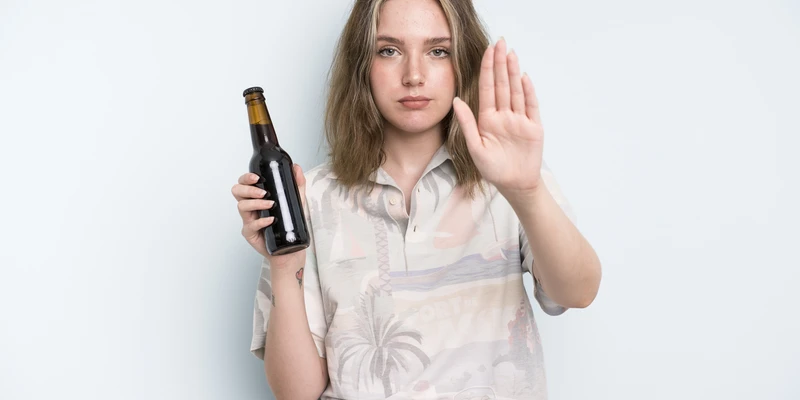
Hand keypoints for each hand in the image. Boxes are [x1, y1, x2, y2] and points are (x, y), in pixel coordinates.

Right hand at [231, 164, 306, 268]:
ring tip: (271, 204)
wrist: (289, 248)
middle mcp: (249, 207)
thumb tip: (296, 167)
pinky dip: (260, 221)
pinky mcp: (250, 233)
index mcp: (256, 197)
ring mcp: (248, 220)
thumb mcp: (296, 201)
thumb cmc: (288, 223)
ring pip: (242, 206)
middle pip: (237, 192)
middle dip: (249, 189)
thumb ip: (297, 184)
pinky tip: (270, 219)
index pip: (244, 183)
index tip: (257, 177)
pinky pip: (250, 225)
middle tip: (263, 192)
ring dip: (256, 203)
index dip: (246, 178)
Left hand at [453, 37, 543, 195]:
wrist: (515, 185)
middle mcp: (504, 116)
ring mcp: (519, 120)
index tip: (487, 51)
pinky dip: (528, 92)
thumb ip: (467, 123)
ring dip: (513, 73)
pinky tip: (523, 77)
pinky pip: (530, 106)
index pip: (487, 89)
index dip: (487, 70)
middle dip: (500, 64)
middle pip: (502, 85)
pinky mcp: (533, 127)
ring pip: (516, 92)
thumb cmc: (493, 169)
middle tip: (500, 42)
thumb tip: (456, 100)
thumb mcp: (475, 147)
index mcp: (488, 119)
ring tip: (511, 53)